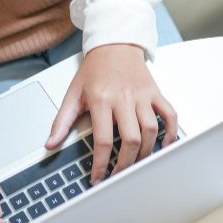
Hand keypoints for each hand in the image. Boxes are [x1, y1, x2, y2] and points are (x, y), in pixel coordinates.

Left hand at [46, 43, 177, 184]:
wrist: (115, 44)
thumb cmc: (95, 69)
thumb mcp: (73, 94)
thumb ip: (62, 121)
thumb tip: (51, 144)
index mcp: (101, 99)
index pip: (104, 140)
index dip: (102, 163)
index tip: (98, 177)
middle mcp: (124, 98)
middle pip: (131, 139)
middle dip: (126, 164)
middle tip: (119, 175)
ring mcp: (143, 96)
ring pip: (151, 130)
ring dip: (146, 152)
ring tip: (136, 163)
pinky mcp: (155, 93)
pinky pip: (170, 115)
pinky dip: (170, 132)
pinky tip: (163, 145)